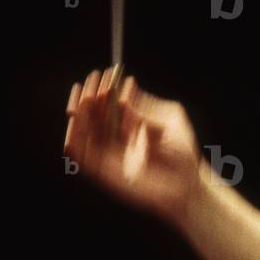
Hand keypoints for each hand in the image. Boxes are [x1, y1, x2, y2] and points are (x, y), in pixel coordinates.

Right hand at [63, 67, 204, 226]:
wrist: (186, 185)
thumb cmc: (183, 154)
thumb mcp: (171, 122)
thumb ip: (146, 108)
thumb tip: (127, 85)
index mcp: (130, 123)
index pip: (110, 102)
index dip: (105, 87)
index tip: (104, 74)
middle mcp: (116, 136)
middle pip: (93, 114)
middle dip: (89, 98)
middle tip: (88, 84)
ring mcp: (108, 154)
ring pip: (84, 132)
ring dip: (80, 116)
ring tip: (82, 100)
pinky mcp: (103, 172)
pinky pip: (82, 156)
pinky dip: (75, 140)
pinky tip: (73, 125)